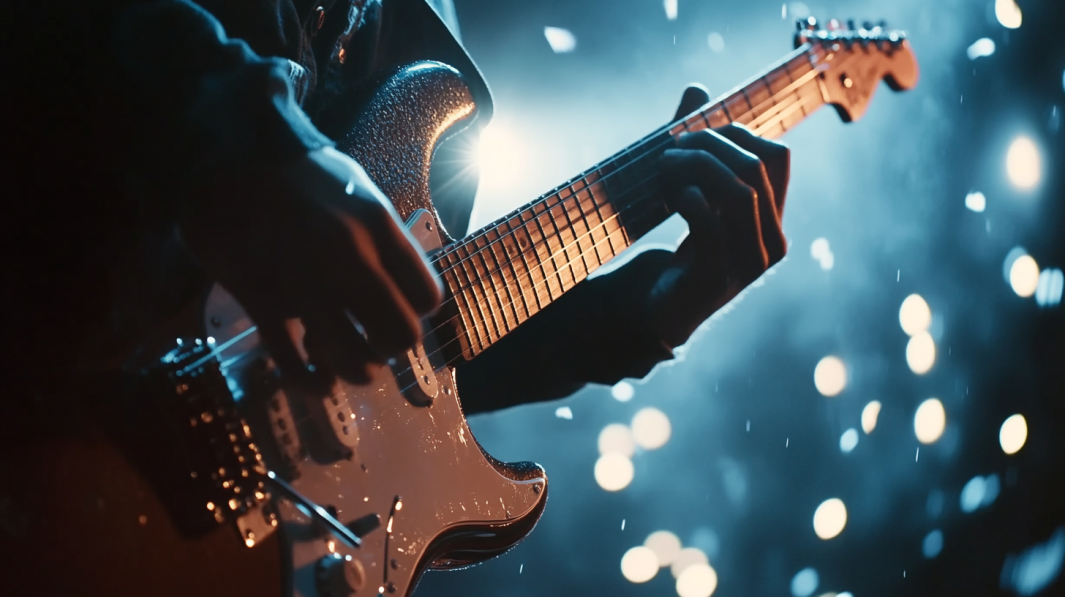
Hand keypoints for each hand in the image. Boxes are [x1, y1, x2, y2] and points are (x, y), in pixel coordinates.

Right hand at [178, 147, 442, 386]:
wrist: (226, 153)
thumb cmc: (300, 173)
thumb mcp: (360, 190)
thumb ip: (386, 239)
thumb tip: (404, 287)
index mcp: (377, 225)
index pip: (427, 296)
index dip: (417, 313)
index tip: (402, 311)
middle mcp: (347, 255)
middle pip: (399, 334)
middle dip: (391, 347)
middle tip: (378, 343)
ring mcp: (304, 281)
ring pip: (354, 358)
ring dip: (358, 370)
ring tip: (352, 366)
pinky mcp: (260, 299)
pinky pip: (294, 363)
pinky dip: (311, 381)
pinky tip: (318, 380)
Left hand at [648, 85, 789, 346]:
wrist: (659, 311)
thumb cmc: (681, 250)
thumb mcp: (696, 195)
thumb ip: (698, 146)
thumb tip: (696, 88)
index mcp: (774, 221)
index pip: (777, 156)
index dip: (737, 133)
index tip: (695, 133)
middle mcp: (771, 243)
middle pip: (756, 168)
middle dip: (710, 145)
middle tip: (670, 147)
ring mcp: (748, 265)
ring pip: (739, 193)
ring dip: (696, 168)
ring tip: (664, 166)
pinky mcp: (717, 278)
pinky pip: (712, 224)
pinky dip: (690, 200)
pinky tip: (671, 196)